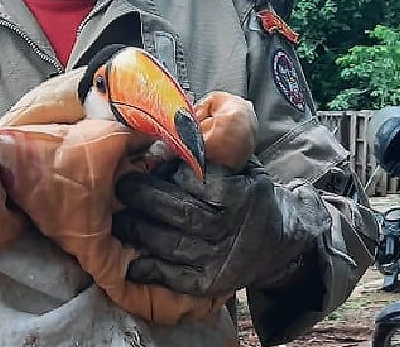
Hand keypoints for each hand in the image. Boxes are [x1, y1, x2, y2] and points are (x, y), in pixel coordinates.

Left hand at [112, 159, 331, 296]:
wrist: (279, 244)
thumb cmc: (250, 195)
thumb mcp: (245, 166)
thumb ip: (218, 149)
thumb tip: (181, 118)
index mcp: (238, 193)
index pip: (198, 180)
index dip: (170, 172)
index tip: (148, 162)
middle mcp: (228, 226)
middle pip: (180, 211)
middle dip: (145, 197)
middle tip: (121, 186)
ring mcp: (219, 256)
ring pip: (171, 243)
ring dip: (139, 231)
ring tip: (120, 220)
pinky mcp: (210, 281)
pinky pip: (174, 276)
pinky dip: (150, 270)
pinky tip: (133, 261)